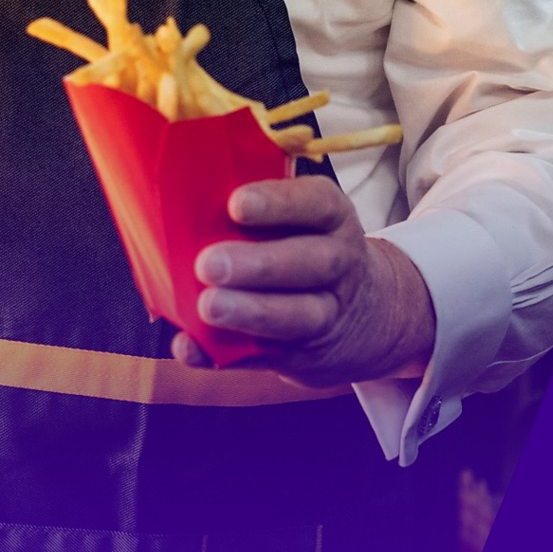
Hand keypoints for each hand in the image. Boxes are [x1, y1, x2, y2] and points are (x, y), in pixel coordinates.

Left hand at [170, 175, 435, 387]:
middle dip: (260, 265)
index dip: (278, 203)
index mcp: (334, 219)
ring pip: (297, 316)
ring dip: (250, 312)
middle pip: (311, 263)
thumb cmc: (309, 247)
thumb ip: (263, 208)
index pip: (317, 204)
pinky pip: (264, 358)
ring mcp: (326, 314)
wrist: (367, 314)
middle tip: (209, 264)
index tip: (235, 204)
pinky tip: (189, 346)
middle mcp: (338, 264)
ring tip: (208, 306)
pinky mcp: (303, 355)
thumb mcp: (308, 219)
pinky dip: (222, 355)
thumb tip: (185, 193)